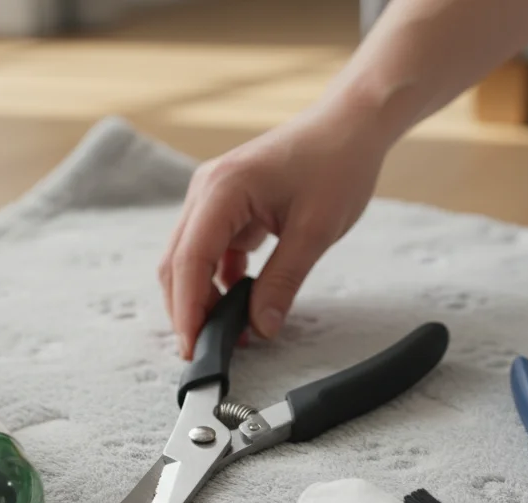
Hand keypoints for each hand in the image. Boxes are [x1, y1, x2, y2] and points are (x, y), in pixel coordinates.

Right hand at [158, 106, 386, 358]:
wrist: (350, 125)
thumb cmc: (337, 163)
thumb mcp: (315, 231)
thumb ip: (283, 282)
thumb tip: (261, 328)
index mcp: (223, 190)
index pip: (189, 260)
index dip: (187, 310)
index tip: (194, 348)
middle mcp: (207, 190)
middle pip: (177, 262)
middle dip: (187, 309)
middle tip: (207, 351)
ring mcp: (214, 196)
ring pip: (190, 258)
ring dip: (203, 297)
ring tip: (230, 333)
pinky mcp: (228, 205)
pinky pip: (212, 250)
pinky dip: (220, 281)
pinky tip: (241, 305)